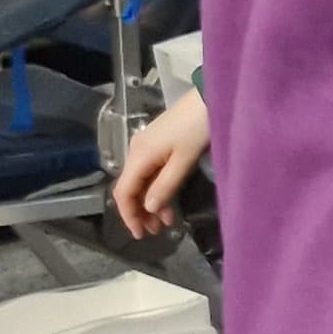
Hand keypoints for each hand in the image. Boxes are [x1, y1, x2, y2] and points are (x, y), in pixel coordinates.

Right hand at [113, 92, 209, 236]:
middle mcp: (136, 151)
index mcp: (139, 156)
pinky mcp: (157, 144)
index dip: (129, 216)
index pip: (124, 192)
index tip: (140, 235)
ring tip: (167, 222)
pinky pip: (150, 173)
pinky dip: (157, 190)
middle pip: (130, 188)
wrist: (209, 98)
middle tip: (156, 232)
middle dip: (140, 213)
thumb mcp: (183, 162)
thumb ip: (164, 186)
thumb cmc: (197, 129)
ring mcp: (146, 147)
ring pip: (141, 182)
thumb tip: (147, 209)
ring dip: (150, 203)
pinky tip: (169, 202)